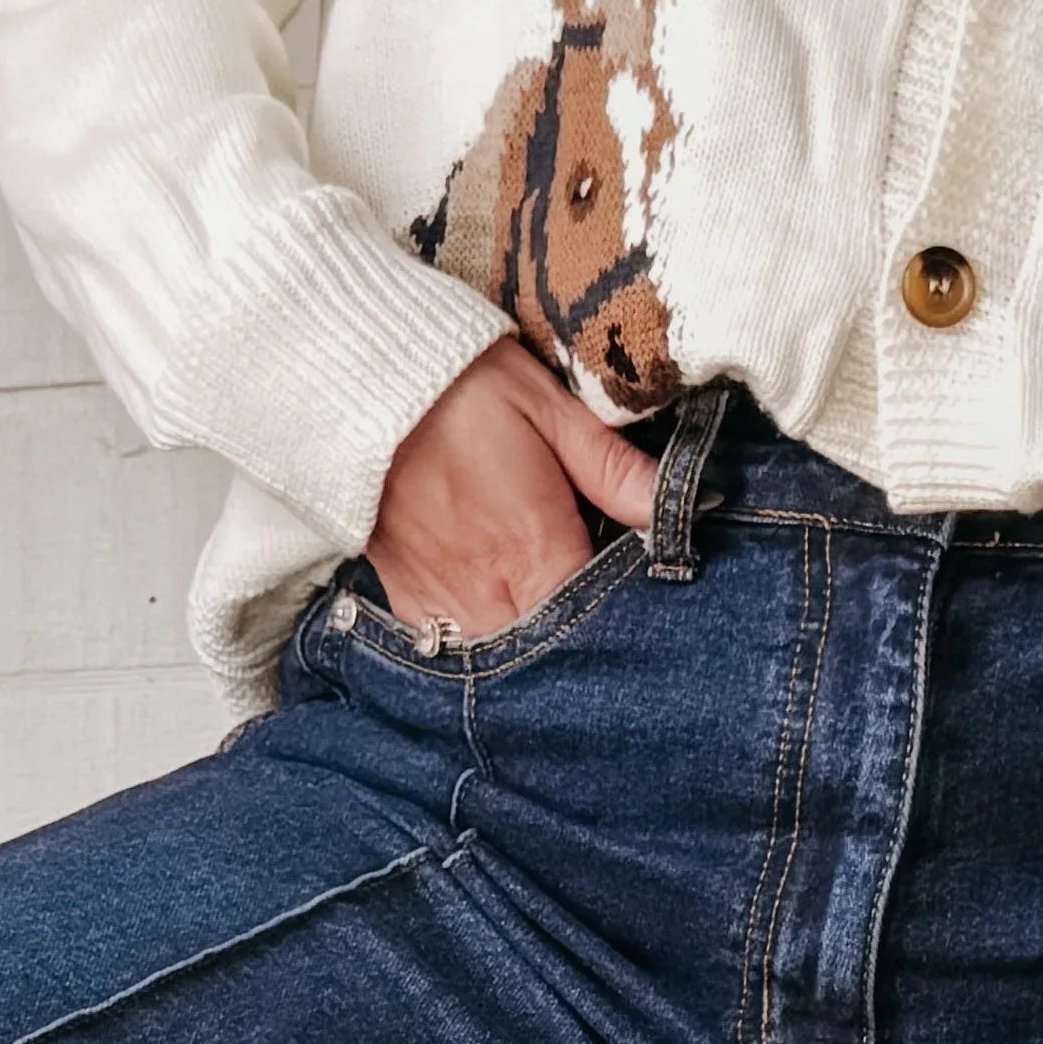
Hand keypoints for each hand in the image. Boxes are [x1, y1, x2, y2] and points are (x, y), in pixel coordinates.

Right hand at [360, 341, 654, 639]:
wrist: (359, 383)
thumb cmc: (461, 386)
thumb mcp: (548, 409)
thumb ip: (612, 469)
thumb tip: (683, 503)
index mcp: (535, 549)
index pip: (594, 621)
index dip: (622, 621)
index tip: (639, 610)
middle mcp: (488, 591)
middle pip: (547, 654)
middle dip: (576, 647)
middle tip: (600, 626)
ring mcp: (441, 602)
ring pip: (499, 659)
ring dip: (527, 650)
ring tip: (549, 625)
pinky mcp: (406, 600)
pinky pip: (450, 646)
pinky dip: (478, 640)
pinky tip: (497, 615)